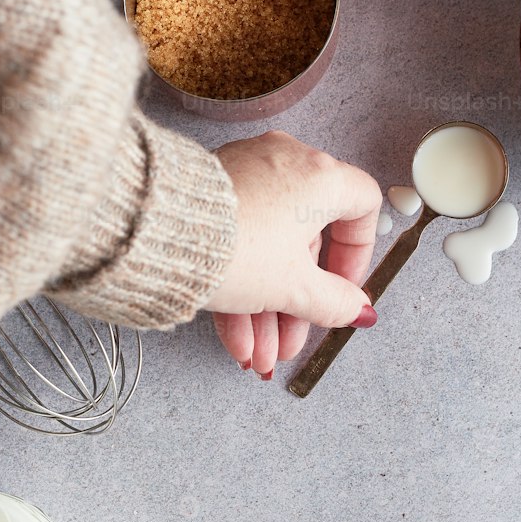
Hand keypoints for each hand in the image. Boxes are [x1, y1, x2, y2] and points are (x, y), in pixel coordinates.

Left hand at [210, 132, 381, 376]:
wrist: (159, 236)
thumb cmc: (234, 247)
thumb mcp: (295, 288)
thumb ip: (334, 301)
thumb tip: (357, 310)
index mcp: (319, 176)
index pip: (362, 204)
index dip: (358, 254)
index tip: (343, 289)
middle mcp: (285, 165)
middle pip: (305, 244)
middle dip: (296, 305)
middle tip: (288, 343)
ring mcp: (247, 176)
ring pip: (268, 250)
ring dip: (266, 311)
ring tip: (257, 356)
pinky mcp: (211, 192)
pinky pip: (238, 242)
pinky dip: (241, 287)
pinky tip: (236, 339)